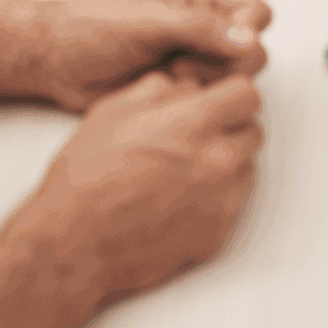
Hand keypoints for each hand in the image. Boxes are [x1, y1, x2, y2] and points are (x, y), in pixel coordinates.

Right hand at [16, 70, 262, 310]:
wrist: (75, 241)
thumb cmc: (87, 175)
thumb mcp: (113, 109)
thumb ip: (158, 88)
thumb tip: (184, 85)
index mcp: (193, 124)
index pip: (247, 94)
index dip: (229, 92)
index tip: (214, 98)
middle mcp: (216, 162)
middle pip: (252, 131)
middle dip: (229, 126)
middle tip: (196, 132)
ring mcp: (220, 203)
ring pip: (246, 168)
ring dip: (226, 161)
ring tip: (184, 166)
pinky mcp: (215, 236)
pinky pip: (231, 204)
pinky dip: (214, 197)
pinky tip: (177, 197)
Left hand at [21, 0, 272, 110]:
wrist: (58, 59)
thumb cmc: (89, 26)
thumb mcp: (144, 20)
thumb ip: (198, 26)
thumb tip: (247, 37)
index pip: (256, 12)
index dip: (242, 34)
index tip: (205, 43)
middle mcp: (206, 19)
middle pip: (253, 52)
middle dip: (218, 66)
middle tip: (176, 63)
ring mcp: (197, 54)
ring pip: (236, 81)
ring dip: (203, 85)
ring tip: (165, 76)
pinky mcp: (186, 84)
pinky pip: (212, 99)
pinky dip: (191, 101)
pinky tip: (161, 91)